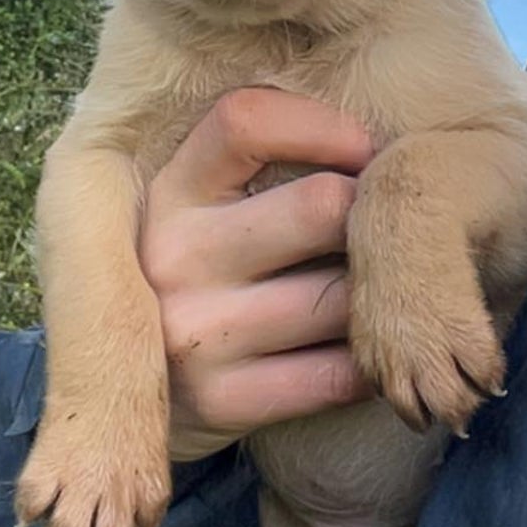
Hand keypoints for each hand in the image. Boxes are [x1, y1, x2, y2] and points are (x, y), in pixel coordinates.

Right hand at [138, 89, 377, 460]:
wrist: (142, 407)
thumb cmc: (204, 284)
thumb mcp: (199, 213)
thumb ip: (257, 167)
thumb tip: (374, 136)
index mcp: (166, 193)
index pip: (246, 119)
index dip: (324, 126)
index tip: (365, 152)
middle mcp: (170, 256)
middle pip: (321, 205)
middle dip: (369, 221)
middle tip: (383, 239)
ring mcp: (194, 332)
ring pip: (346, 296)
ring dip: (378, 301)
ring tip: (374, 301)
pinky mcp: (223, 402)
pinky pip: (342, 373)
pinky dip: (371, 363)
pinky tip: (362, 355)